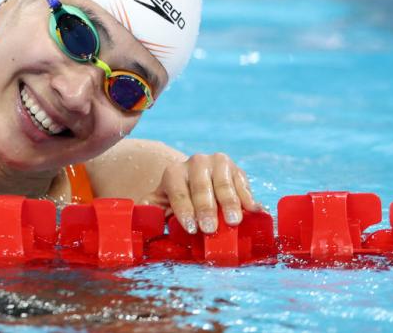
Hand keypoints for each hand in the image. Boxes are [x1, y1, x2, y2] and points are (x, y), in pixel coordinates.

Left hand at [139, 153, 262, 233]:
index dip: (184, 211)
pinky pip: (242, 182)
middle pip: (201, 187)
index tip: (191, 228)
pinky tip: (253, 210)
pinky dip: (248, 197)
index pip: (178, 192)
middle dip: (205, 209)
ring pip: (223, 183)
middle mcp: (195, 163)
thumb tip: (139, 219)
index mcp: (174, 172)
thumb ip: (150, 209)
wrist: (197, 179)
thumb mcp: (160, 201)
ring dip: (229, 203)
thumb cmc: (178, 197)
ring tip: (233, 221)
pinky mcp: (236, 169)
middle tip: (210, 229)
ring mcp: (217, 163)